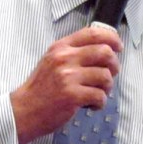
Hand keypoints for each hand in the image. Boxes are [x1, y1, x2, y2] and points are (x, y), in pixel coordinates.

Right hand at [10, 26, 122, 143]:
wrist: (24, 110)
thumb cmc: (41, 87)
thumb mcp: (52, 60)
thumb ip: (73, 51)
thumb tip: (103, 48)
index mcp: (61, 47)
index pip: (93, 33)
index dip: (111, 38)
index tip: (118, 47)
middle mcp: (65, 58)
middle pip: (105, 52)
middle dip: (114, 65)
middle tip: (111, 74)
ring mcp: (68, 77)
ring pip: (105, 76)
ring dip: (107, 87)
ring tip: (98, 92)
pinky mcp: (72, 96)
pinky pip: (99, 96)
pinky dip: (100, 102)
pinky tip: (92, 105)